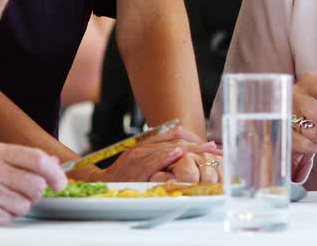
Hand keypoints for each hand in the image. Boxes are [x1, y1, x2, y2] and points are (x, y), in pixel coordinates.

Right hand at [0, 141, 64, 243]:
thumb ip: (11, 161)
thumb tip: (47, 161)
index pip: (36, 157)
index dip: (54, 172)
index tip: (60, 183)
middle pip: (35, 183)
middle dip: (30, 197)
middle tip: (10, 201)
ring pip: (24, 205)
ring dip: (12, 212)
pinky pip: (7, 219)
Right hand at [88, 126, 219, 182]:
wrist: (102, 183)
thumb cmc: (123, 174)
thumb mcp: (141, 158)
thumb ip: (159, 153)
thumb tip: (182, 151)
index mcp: (146, 143)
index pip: (174, 133)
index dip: (193, 136)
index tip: (208, 143)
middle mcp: (144, 147)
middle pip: (175, 140)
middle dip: (197, 144)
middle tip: (214, 149)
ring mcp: (139, 157)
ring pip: (168, 148)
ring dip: (189, 150)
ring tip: (206, 152)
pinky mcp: (136, 169)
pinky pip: (153, 160)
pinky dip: (166, 156)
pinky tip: (179, 154)